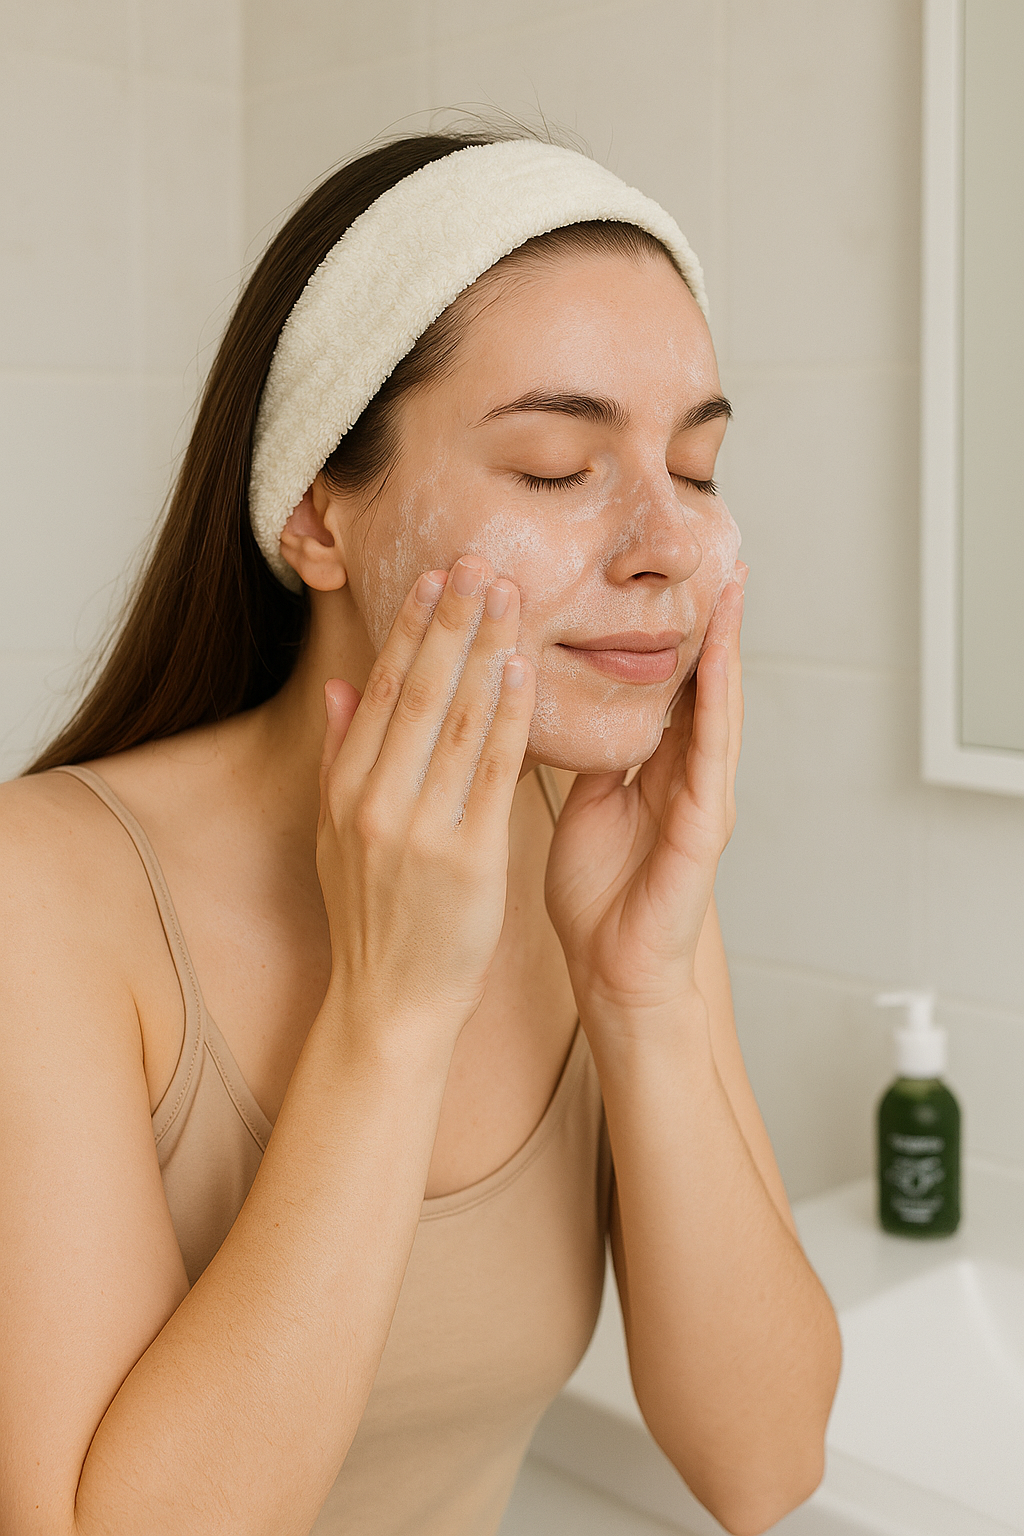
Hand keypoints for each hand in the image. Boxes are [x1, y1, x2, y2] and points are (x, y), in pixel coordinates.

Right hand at [316, 557, 534, 1047]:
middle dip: (452, 620)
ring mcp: (420, 830)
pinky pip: (492, 772)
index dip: (412, 630)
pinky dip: (508, 716)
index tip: (435, 576)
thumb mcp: (337, 836)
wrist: (392, 1001)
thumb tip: (341, 687)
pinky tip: (524, 669)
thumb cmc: (374, 917)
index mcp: (346, 791)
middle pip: (419, 691)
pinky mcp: (468, 859)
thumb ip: (341, 756)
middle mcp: (377, 801)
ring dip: (486, 649)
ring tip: (509, 594)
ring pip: (457, 720)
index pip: (383, 692)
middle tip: (479, 560)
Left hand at [545, 563, 745, 1026]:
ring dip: (729, 648)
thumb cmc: (600, 897)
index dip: (676, 635)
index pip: (670, 688)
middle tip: (724, 558)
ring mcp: (703, 799)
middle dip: (715, 624)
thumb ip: (591, 758)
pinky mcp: (704, 827)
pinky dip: (717, 706)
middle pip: (705, 685)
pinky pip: (711, 755)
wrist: (612, 971)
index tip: (675, 580)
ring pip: (719, 707)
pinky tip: (720, 664)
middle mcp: (687, 776)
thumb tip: (573, 707)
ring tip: (735, 590)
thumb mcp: (585, 805)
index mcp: (655, 770)